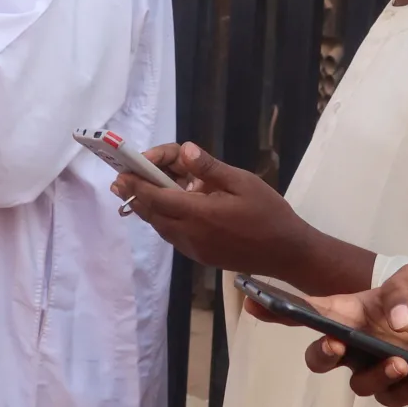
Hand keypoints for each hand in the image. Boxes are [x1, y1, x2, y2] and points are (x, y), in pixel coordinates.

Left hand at [112, 143, 316, 279]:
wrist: (286, 252)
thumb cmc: (269, 213)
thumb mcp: (243, 182)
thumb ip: (210, 168)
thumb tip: (186, 150)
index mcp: (200, 213)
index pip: (158, 198)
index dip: (138, 185)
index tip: (122, 174)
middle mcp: (191, 234)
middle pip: (153, 214)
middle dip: (136, 196)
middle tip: (120, 181)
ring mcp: (195, 248)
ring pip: (161, 227)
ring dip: (149, 209)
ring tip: (139, 192)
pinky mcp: (201, 256)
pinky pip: (174, 236)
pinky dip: (164, 220)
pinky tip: (169, 208)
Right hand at [280, 264, 407, 406]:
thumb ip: (402, 289)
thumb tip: (394, 319)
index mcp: (350, 315)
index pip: (307, 313)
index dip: (276, 310)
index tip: (253, 303)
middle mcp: (353, 347)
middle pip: (318, 358)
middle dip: (321, 354)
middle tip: (334, 344)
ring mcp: (371, 372)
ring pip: (359, 385)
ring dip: (379, 374)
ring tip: (402, 362)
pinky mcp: (395, 393)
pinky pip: (395, 398)